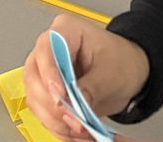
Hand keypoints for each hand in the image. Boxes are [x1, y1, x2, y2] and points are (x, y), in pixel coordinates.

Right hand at [23, 13, 148, 139]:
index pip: (46, 50)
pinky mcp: (47, 90)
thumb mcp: (111, 73)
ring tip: (79, 131)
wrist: (128, 70)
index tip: (60, 98)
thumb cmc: (121, 60)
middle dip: (52, 104)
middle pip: (34, 76)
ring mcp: (46, 69)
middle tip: (74, 121)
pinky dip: (57, 126)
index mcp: (65, 30)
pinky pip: (43, 111)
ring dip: (54, 119)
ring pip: (35, 97)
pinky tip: (74, 133)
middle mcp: (49, 48)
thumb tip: (73, 109)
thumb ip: (91, 89)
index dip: (49, 75)